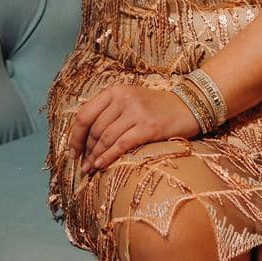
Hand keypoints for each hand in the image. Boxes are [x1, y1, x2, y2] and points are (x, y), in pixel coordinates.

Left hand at [66, 83, 201, 174]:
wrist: (188, 106)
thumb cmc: (156, 107)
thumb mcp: (130, 100)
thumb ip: (108, 112)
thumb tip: (84, 139)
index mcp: (115, 91)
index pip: (85, 114)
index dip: (75, 136)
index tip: (73, 152)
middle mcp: (124, 98)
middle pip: (94, 129)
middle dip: (86, 150)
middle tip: (83, 165)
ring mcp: (136, 112)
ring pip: (105, 138)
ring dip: (95, 157)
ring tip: (90, 169)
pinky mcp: (148, 127)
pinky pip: (121, 145)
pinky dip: (108, 157)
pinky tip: (101, 166)